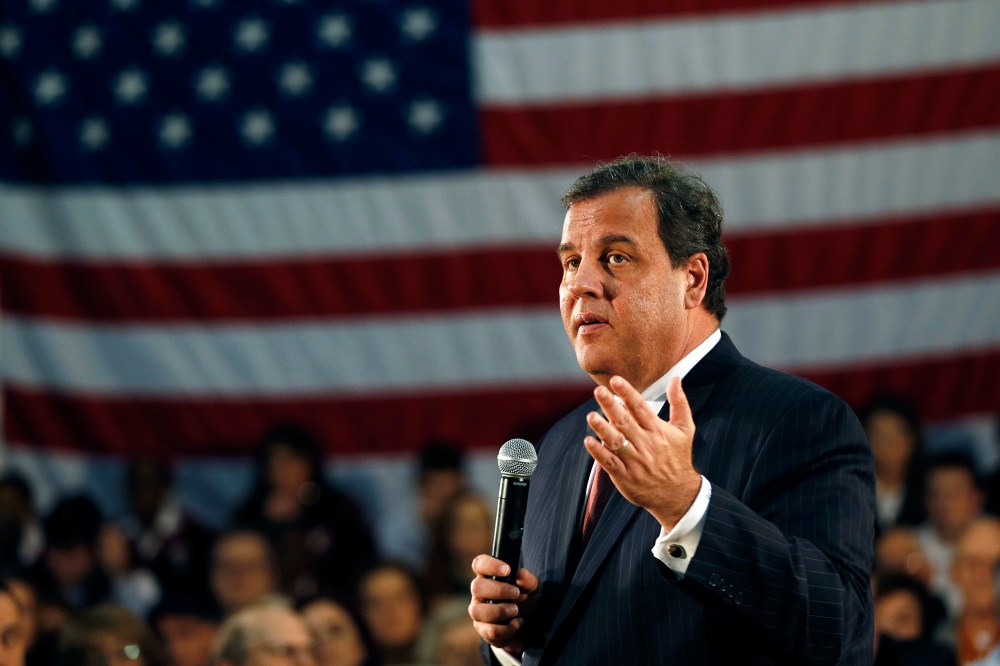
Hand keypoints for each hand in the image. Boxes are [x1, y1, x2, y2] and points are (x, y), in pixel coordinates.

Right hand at [468, 554, 538, 653]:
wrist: (529, 625)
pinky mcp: (483, 629)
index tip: (507, 570)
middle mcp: (479, 593)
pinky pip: (489, 630)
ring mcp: (479, 611)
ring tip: (516, 610)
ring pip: (478, 611)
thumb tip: (520, 573)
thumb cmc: (526, 599)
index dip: (490, 565)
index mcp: (489, 576)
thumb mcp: (533, 588)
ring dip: (500, 611)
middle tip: (516, 593)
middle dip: (498, 590)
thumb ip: (528, 580)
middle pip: (476, 587)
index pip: (479, 564)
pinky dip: (507, 628)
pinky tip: (517, 623)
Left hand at [584, 375, 700, 530]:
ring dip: (602, 428)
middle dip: (611, 405)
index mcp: (658, 431)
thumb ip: (679, 403)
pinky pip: (609, 462)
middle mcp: (645, 444)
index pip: (640, 408)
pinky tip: (588, 441)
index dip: (628, 393)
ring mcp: (634, 461)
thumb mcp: (685, 429)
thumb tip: (675, 379)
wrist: (678, 495)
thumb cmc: (678, 458)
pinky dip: (598, 452)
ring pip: (616, 442)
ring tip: (591, 416)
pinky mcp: (625, 476)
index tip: (615, 380)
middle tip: (599, 391)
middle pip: (625, 421)